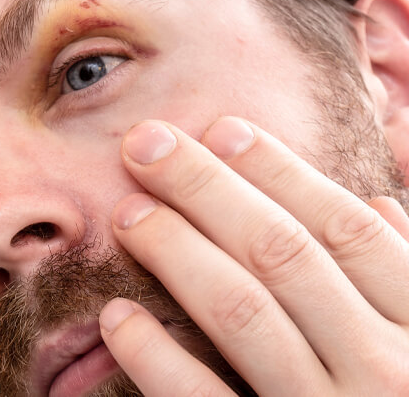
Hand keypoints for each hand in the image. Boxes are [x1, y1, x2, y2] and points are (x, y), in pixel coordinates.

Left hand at [98, 117, 408, 394]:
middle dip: (208, 189)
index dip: (281, 172)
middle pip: (284, 255)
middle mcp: (388, 371)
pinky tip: (119, 318)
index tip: (222, 129)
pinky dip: (158, 358)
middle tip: (147, 144)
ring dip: (178, 252)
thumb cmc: (403, 396)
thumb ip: (405, 279)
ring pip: (244, 313)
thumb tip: (377, 201)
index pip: (347, 230)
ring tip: (128, 212)